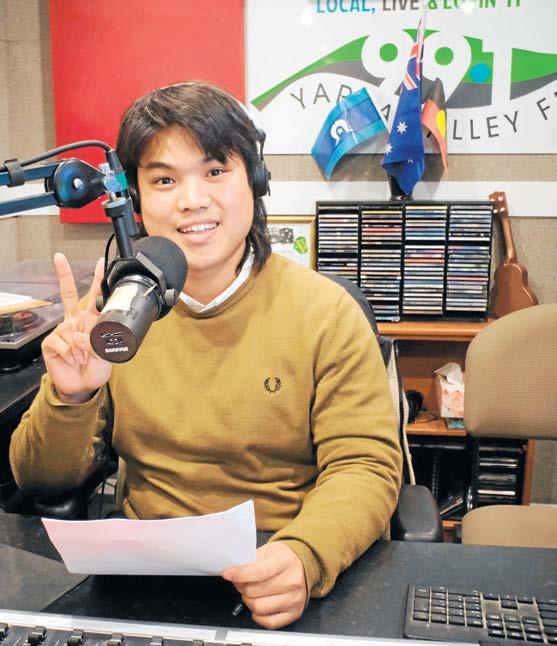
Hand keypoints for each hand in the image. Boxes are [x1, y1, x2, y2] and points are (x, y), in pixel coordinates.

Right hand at [41, 253, 111, 403]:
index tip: (100, 262)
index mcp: (93, 321)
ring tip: (83, 358)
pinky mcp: (51, 342)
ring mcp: (62, 331)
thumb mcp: (106, 355)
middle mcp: (76, 321)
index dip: (98, 280)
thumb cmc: (96, 367)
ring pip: (72, 331)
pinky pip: (62, 343)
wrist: (83, 386)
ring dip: (80, 348)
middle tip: (59, 257)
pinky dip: (70, 354)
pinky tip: (72, 360)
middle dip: (64, 275)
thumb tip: (81, 337)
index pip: (96, 297)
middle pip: (70, 294)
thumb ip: (97, 344)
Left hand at [222, 541, 307, 628]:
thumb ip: (251, 560)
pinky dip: (258, 616)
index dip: (239, 575)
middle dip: (242, 587)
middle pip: (256, 591)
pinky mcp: (294, 613)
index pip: (258, 572)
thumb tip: (232, 571)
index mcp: (285, 562)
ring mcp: (294, 599)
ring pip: (259, 607)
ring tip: (250, 593)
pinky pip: (269, 622)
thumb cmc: (283, 558)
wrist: (303, 564)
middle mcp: (292, 581)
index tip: (227, 574)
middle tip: (241, 582)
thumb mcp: (268, 551)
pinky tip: (258, 605)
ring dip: (248, 601)